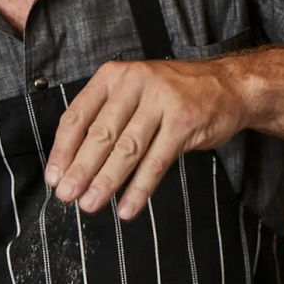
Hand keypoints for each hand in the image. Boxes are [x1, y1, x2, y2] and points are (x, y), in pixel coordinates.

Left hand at [45, 59, 244, 219]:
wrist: (228, 86)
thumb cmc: (175, 94)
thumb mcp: (134, 92)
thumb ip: (106, 118)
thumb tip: (75, 163)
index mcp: (114, 76)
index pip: (78, 115)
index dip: (63, 150)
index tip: (54, 177)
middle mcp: (135, 83)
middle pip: (100, 134)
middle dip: (80, 169)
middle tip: (67, 196)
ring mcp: (161, 101)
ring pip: (126, 149)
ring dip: (106, 181)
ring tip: (90, 204)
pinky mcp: (183, 122)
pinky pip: (156, 162)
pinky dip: (139, 188)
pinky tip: (127, 207)